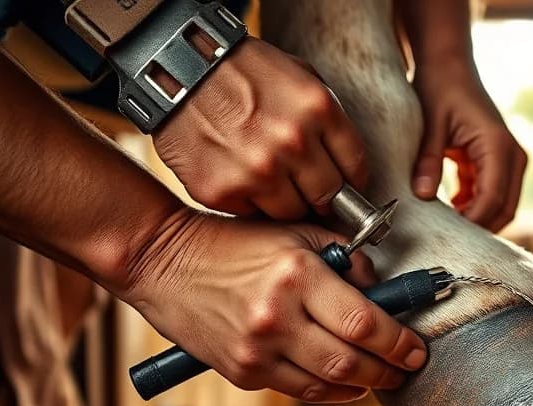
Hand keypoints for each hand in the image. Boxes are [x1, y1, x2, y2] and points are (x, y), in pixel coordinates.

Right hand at [117, 209, 426, 401]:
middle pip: (353, 362)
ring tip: (383, 375)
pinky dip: (330, 390)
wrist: (162, 261)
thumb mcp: (294, 233)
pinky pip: (300, 390)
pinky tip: (347, 381)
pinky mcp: (242, 372)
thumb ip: (344, 258)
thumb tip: (383, 288)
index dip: (400, 342)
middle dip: (391, 370)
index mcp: (297, 275)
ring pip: (329, 384)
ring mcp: (257, 350)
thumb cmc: (234, 243)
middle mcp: (278, 317)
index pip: (365, 322)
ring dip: (365, 384)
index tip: (417, 348)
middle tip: (409, 367)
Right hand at [153, 37, 368, 219]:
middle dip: (322, 196)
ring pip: (291, 212)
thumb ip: (327, 120)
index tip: (347, 185)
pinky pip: (252, 214)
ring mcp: (257, 170)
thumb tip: (346, 163)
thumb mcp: (299, 76)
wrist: (176, 65)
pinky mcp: (222, 190)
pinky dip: (250, 202)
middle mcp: (292, 143)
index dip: (352, 181)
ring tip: (271, 180)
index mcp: (318, 111)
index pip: (355, 168)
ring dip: (286, 202)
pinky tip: (240, 177)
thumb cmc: (241, 69)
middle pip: (327, 197)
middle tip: (309, 189)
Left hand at [411, 62, 527, 231]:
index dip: (472, 222)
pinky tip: (450, 209)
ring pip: (502, 207)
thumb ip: (428, 161)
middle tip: (445, 238)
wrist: (450, 67)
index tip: (446, 234)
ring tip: (446, 225)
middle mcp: (513, 156)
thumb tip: (422, 196)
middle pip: (504, 209)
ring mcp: (510, 161)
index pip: (492, 198)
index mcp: (498, 146)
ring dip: (477, 219)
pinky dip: (474, 208)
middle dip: (478, 228)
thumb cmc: (439, 89)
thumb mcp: (430, 124)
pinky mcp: (500, 164)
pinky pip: (493, 197)